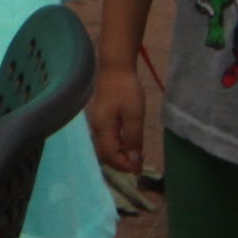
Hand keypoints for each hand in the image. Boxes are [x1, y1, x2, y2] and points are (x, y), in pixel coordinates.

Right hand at [85, 60, 148, 180]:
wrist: (115, 69)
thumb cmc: (126, 90)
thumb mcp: (134, 115)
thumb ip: (133, 139)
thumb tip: (134, 160)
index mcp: (103, 129)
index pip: (110, 156)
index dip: (125, 165)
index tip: (141, 168)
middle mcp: (97, 129)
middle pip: (106, 154)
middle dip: (122, 163)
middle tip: (141, 165)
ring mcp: (98, 123)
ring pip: (106, 148)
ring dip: (121, 155)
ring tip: (138, 156)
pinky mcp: (102, 119)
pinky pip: (108, 139)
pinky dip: (119, 147)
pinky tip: (131, 144)